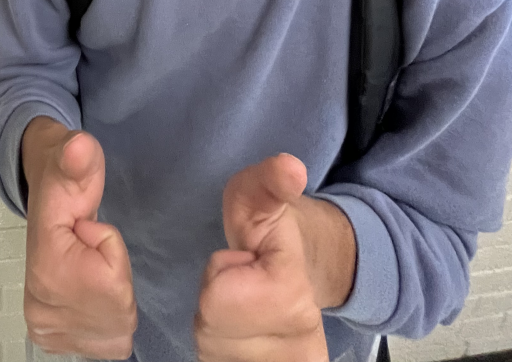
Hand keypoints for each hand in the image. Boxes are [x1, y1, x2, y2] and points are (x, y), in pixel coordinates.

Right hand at [22, 117, 136, 358]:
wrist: (45, 197)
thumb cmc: (65, 183)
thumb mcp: (76, 162)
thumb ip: (80, 159)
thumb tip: (79, 147)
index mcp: (46, 271)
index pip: (114, 283)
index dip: (110, 250)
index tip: (88, 229)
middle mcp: (41, 311)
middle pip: (118, 315)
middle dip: (115, 280)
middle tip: (90, 251)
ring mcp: (47, 331)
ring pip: (117, 333)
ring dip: (114, 301)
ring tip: (91, 269)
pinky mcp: (54, 341)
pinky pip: (109, 344)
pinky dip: (108, 320)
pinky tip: (91, 291)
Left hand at [195, 153, 350, 361]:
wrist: (299, 278)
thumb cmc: (268, 233)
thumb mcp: (261, 197)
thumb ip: (269, 181)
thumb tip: (290, 168)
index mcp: (296, 301)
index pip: (219, 298)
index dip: (223, 272)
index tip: (245, 261)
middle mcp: (301, 352)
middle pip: (210, 333)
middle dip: (215, 304)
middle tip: (240, 285)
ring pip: (211, 355)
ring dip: (217, 330)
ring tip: (241, 309)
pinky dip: (222, 352)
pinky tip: (240, 335)